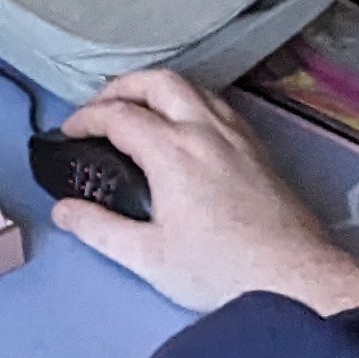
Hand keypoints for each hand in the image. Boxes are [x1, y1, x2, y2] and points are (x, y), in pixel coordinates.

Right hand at [52, 69, 358, 315]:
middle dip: (120, 86)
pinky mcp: (257, 147)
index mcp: (172, 151)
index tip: (69, 132)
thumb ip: (99, 229)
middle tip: (98, 107)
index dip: (85, 118)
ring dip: (156, 88)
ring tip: (137, 108)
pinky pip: (217, 103)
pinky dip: (189, 100)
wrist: (295, 276)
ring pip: (191, 87)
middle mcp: (205, 130)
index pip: (118, 114)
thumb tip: (63, 210)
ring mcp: (236, 135)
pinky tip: (185, 124)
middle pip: (157, 81)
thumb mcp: (148, 257)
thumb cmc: (222, 270)